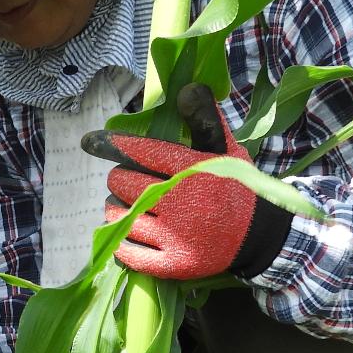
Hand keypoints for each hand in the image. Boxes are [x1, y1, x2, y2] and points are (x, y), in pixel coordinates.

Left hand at [81, 84, 291, 282]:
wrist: (261, 236)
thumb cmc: (236, 188)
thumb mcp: (226, 150)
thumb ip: (204, 119)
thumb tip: (187, 88)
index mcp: (193, 170)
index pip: (140, 151)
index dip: (112, 145)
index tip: (92, 142)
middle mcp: (181, 202)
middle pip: (122, 183)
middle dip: (120, 179)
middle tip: (128, 181)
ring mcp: (176, 236)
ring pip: (119, 216)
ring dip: (116, 208)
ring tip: (126, 205)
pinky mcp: (173, 264)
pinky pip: (129, 253)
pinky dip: (121, 241)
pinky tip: (125, 232)